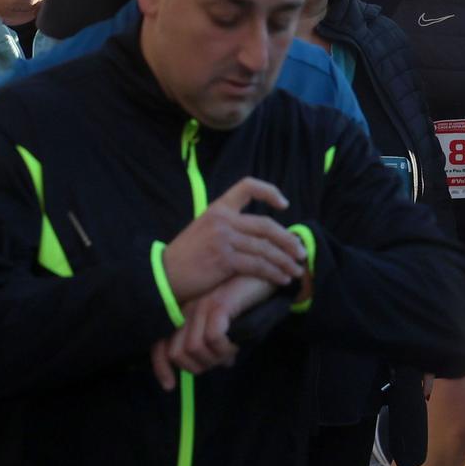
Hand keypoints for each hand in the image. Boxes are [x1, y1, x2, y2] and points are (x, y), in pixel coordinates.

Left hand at [150, 274, 274, 388]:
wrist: (267, 274)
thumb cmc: (251, 299)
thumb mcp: (231, 323)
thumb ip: (221, 342)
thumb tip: (223, 364)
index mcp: (187, 313)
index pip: (161, 344)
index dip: (161, 368)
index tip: (169, 386)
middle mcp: (189, 309)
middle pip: (176, 353)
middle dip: (198, 367)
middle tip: (221, 363)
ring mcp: (201, 305)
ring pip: (193, 349)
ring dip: (215, 359)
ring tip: (232, 352)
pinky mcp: (218, 304)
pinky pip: (212, 338)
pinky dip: (225, 348)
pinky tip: (237, 344)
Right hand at [160, 177, 304, 301]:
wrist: (163, 274)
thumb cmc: (186, 256)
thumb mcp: (204, 230)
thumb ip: (227, 227)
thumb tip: (255, 234)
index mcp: (217, 208)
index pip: (247, 186)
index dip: (269, 191)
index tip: (284, 204)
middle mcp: (223, 219)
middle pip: (266, 225)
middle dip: (288, 240)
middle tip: (301, 252)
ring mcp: (224, 239)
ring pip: (265, 248)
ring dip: (285, 261)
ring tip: (296, 271)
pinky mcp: (224, 259)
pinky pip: (258, 265)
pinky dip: (273, 273)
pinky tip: (282, 279)